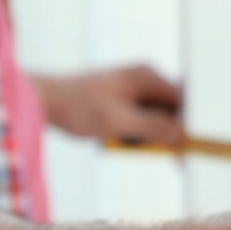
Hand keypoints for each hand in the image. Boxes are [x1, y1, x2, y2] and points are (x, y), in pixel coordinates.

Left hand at [32, 64, 182, 143]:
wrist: (43, 100)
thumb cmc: (78, 107)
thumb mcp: (119, 122)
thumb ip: (153, 128)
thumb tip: (183, 135)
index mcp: (147, 77)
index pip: (182, 102)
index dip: (187, 126)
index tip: (186, 148)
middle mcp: (144, 78)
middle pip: (171, 109)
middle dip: (167, 132)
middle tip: (157, 152)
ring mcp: (133, 86)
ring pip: (156, 115)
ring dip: (147, 133)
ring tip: (124, 140)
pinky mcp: (122, 97)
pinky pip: (140, 116)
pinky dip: (134, 131)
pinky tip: (117, 137)